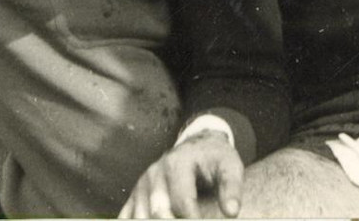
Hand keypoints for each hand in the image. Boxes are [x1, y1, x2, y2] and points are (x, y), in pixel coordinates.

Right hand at [120, 133, 243, 219]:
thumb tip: (232, 212)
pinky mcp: (135, 195)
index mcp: (177, 163)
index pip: (182, 204)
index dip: (194, 220)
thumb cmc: (214, 159)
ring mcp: (142, 185)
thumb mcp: (229, 166)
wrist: (198, 146)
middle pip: (157, 212)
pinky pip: (125, 217)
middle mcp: (155, 173)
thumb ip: (232, 187)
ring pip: (140, 217)